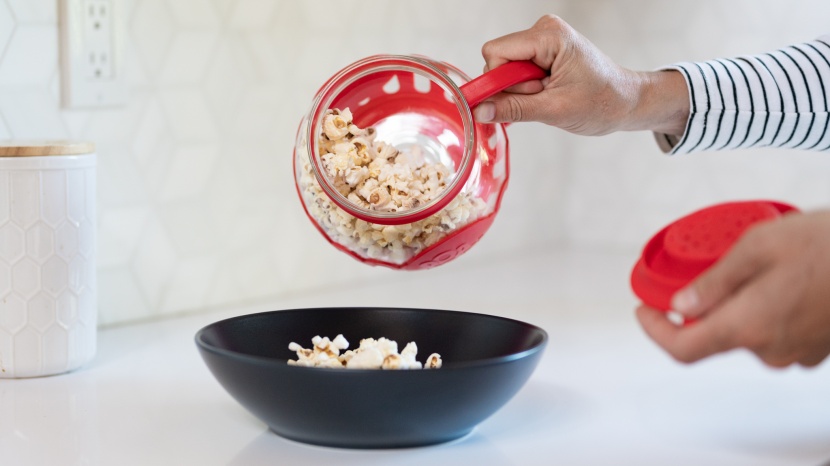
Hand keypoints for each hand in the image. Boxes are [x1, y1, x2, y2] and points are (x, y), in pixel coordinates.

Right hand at [476, 15, 688, 135]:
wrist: (626, 102)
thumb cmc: (601, 102)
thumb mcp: (554, 110)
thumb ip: (513, 109)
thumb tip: (479, 111)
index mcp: (549, 35)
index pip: (495, 52)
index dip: (497, 80)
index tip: (517, 100)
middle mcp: (544, 30)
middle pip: (499, 60)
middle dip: (514, 87)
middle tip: (544, 97)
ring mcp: (543, 39)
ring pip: (506, 68)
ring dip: (521, 91)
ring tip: (550, 95)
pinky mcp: (543, 51)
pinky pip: (515, 71)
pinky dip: (525, 89)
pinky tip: (545, 94)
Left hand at [636, 210, 829, 367]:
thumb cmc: (829, 244)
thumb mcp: (758, 246)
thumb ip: (713, 282)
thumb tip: (680, 305)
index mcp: (748, 326)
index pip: (683, 348)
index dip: (655, 331)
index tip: (645, 309)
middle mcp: (770, 348)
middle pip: (715, 337)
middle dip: (701, 306)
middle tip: (703, 270)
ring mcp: (796, 352)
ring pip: (746, 333)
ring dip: (738, 305)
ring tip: (754, 266)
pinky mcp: (816, 347)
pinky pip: (776, 332)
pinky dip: (766, 309)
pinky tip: (782, 280)